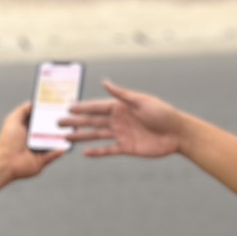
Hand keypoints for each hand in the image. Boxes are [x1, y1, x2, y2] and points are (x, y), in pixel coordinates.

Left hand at [0, 102, 63, 181]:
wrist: (6, 161)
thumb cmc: (7, 141)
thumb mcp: (13, 120)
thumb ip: (22, 110)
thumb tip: (33, 102)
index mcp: (27, 129)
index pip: (40, 120)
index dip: (48, 114)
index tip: (58, 107)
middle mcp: (33, 139)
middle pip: (49, 130)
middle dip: (58, 125)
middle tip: (68, 118)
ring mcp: (38, 150)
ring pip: (54, 142)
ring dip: (61, 138)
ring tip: (70, 131)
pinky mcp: (42, 161)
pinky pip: (54, 155)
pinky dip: (59, 151)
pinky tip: (65, 145)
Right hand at [59, 80, 184, 157]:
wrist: (178, 133)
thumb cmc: (163, 113)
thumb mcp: (141, 101)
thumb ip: (121, 95)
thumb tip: (105, 83)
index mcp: (121, 107)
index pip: (96, 107)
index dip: (82, 107)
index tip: (67, 107)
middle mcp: (119, 120)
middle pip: (92, 121)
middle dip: (76, 121)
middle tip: (58, 122)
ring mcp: (122, 134)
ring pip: (96, 135)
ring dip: (81, 136)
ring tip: (66, 137)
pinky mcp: (127, 148)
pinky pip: (108, 150)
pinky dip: (97, 152)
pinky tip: (84, 152)